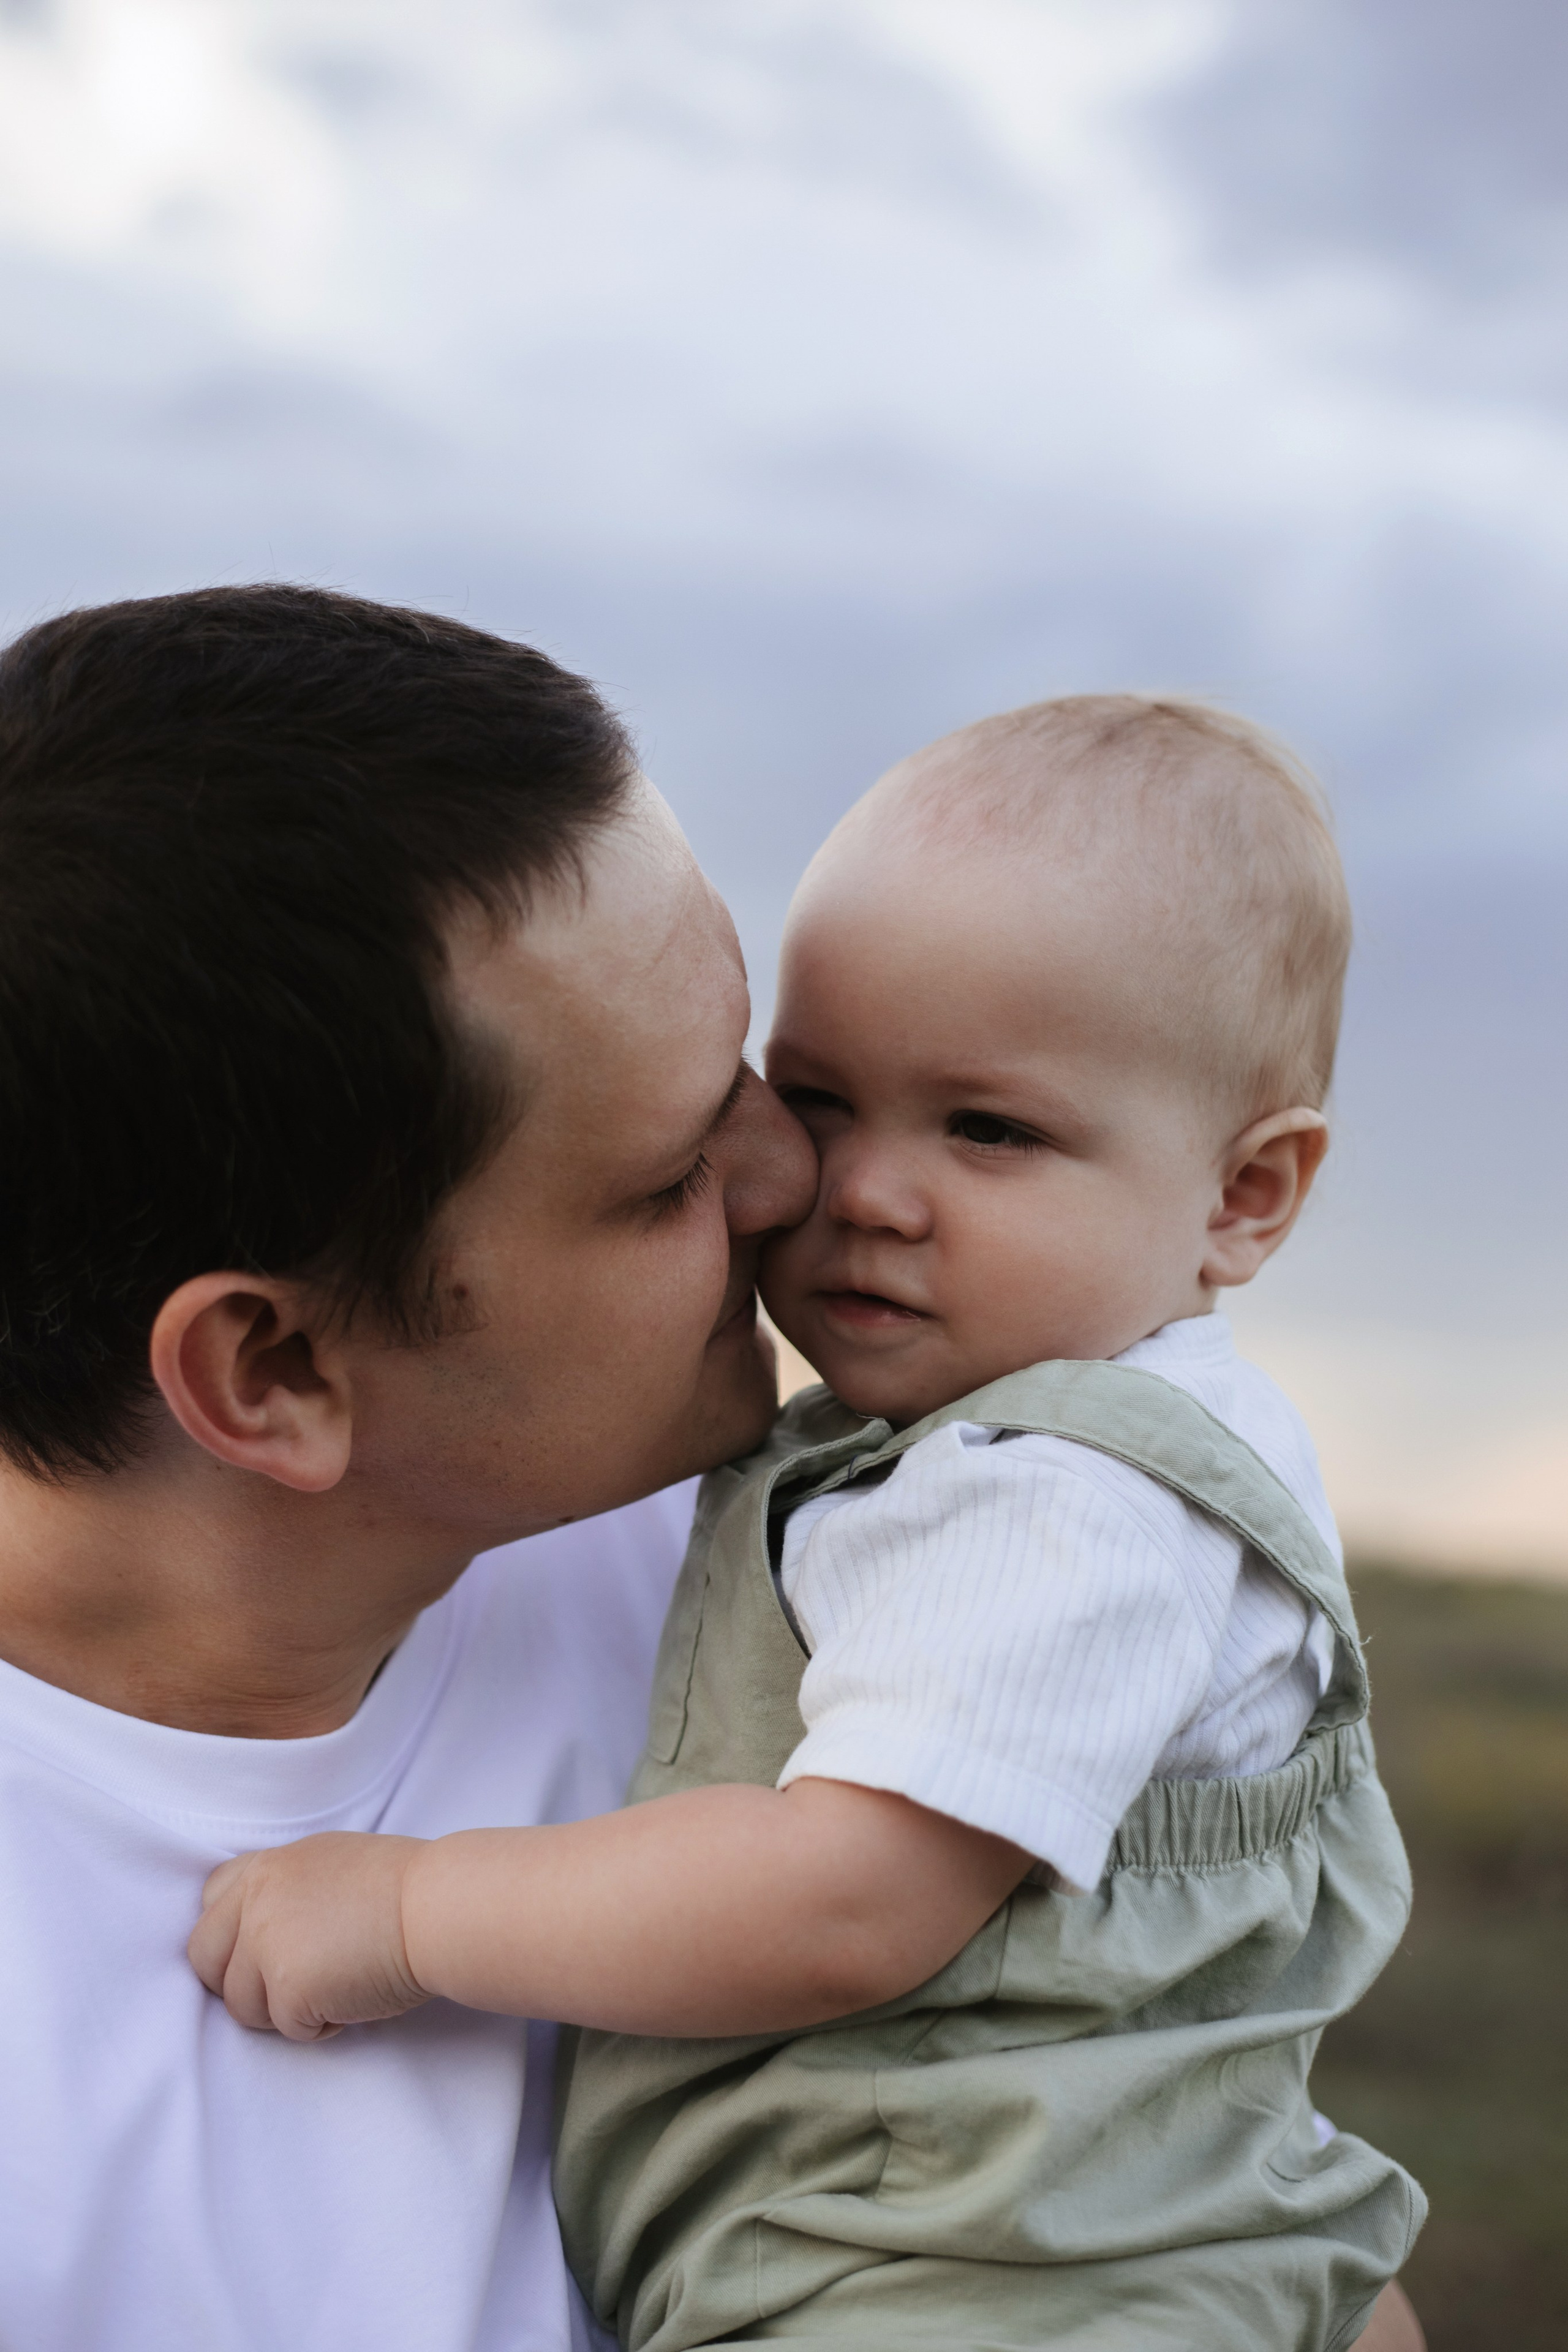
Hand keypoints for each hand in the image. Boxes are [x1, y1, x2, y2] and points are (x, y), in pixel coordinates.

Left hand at [188, 1832, 429, 2041]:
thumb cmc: (405, 1889)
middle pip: (205, 1960)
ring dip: (282, 2010)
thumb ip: (286, 1890)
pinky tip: (352, 2001)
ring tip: (334, 1988)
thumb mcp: (330, 1864)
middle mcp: (256, 1900)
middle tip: (288, 1988)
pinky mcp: (288, 1989)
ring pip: (241, 2006)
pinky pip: (286, 2028)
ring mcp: (266, 1944)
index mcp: (269, 1866)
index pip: (210, 1902)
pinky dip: (318, 2026)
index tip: (263, 1951)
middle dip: (240, 1983)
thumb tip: (262, 1935)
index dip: (232, 1936)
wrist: (440, 1907)